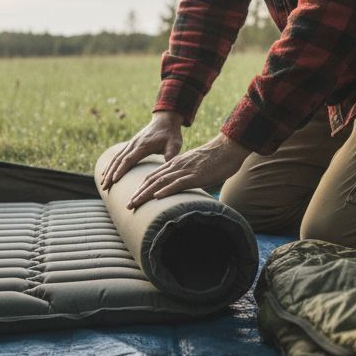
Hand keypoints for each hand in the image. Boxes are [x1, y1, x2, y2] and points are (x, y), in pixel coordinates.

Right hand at [102, 111, 185, 189]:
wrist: (165, 120)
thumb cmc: (171, 133)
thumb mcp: (175, 143)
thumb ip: (171, 153)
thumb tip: (168, 164)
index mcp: (143, 146)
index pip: (129, 159)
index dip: (121, 170)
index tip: (114, 180)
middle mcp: (134, 144)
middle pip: (118, 160)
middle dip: (110, 174)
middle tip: (104, 187)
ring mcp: (131, 144)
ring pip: (116, 158)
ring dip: (108, 170)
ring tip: (102, 183)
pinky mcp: (130, 145)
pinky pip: (118, 155)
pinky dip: (110, 164)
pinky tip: (106, 172)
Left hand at [127, 133, 250, 209]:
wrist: (227, 149)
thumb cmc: (214, 161)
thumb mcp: (196, 169)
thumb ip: (187, 178)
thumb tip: (182, 190)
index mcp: (175, 164)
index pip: (153, 176)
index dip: (141, 188)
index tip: (132, 198)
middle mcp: (176, 166)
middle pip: (152, 180)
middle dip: (138, 193)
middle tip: (128, 205)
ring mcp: (185, 170)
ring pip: (160, 182)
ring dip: (145, 194)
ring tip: (135, 204)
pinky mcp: (195, 175)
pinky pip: (178, 183)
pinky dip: (166, 190)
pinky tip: (157, 197)